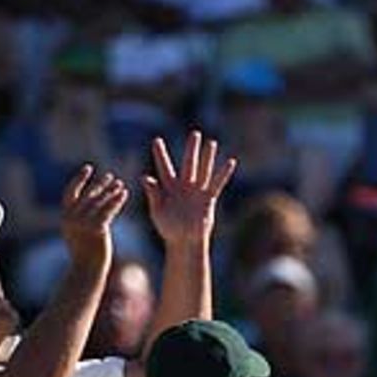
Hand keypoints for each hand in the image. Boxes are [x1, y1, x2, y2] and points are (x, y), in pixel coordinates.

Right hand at [59, 164, 127, 270]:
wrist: (86, 271)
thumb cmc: (84, 256)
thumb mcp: (78, 234)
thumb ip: (81, 219)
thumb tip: (89, 204)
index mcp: (65, 218)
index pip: (70, 192)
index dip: (79, 179)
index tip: (88, 168)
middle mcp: (72, 219)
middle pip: (87, 195)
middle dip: (99, 185)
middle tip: (111, 177)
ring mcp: (83, 224)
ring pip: (99, 202)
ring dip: (110, 191)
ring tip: (120, 184)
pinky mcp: (96, 229)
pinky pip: (108, 210)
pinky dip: (116, 201)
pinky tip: (125, 194)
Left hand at [142, 128, 235, 245]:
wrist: (184, 242)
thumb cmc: (168, 229)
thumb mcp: (157, 212)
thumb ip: (153, 194)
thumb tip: (146, 178)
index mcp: (169, 188)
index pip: (164, 167)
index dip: (160, 154)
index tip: (157, 140)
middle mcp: (184, 186)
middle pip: (188, 163)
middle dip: (191, 149)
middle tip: (195, 134)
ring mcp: (197, 192)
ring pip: (203, 170)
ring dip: (207, 157)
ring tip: (211, 143)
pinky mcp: (208, 199)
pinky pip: (217, 184)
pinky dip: (223, 173)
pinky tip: (230, 162)